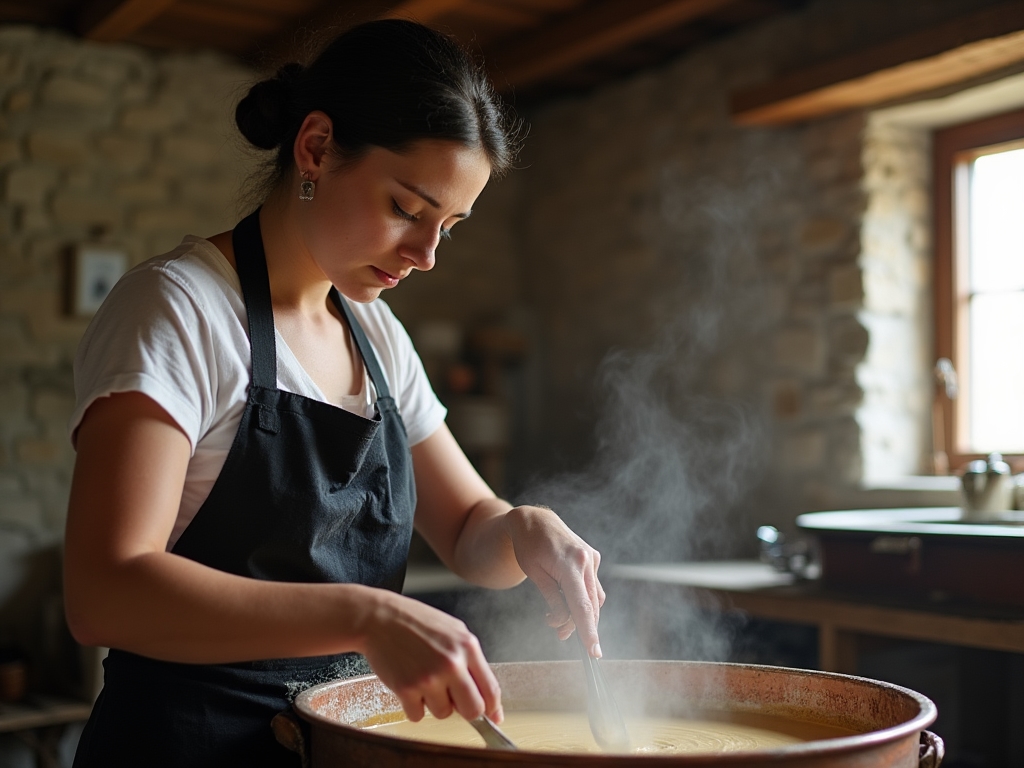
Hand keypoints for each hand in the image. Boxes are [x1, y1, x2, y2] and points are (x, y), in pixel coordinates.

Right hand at [359, 591, 501, 722]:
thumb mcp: (453, 631)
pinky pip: (417, 715)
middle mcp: (451, 663)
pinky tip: (409, 683)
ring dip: (434, 703)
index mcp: (467, 646)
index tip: (492, 716)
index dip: (493, 709)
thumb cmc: (416, 623)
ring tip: (423, 679)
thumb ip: (472, 662)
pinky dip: (413, 706)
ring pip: (443, 714)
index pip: (491, 690)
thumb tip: (490, 700)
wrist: (379, 618)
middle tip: (452, 697)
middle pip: (473, 710)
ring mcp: (429, 677)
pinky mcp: (406, 688)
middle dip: (465, 710)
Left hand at [503, 506, 605, 655]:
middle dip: (580, 626)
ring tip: (558, 618)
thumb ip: (552, 599)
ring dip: (581, 613)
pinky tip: (566, 600)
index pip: (582, 605)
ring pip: (594, 598)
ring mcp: (592, 558)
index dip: (588, 631)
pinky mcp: (593, 557)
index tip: (594, 652)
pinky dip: (583, 599)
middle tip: (561, 635)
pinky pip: (592, 586)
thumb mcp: (534, 575)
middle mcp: (586, 560)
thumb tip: (563, 622)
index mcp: (570, 564)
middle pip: (590, 605)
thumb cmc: (528, 546)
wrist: (534, 520)